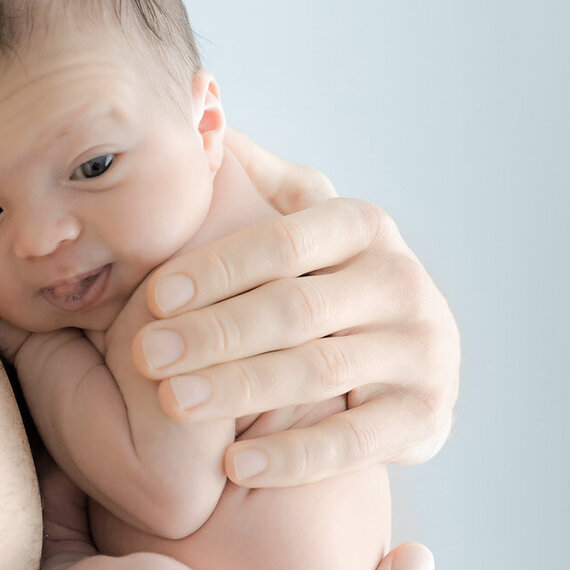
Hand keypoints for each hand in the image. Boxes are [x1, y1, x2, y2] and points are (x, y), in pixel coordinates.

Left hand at [130, 131, 459, 487]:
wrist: (404, 362)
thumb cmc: (318, 282)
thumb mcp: (296, 221)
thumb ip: (248, 176)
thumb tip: (195, 102)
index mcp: (363, 226)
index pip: (284, 242)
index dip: (217, 267)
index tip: (152, 294)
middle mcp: (401, 283)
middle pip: (296, 309)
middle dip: (214, 332)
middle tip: (142, 354)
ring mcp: (421, 352)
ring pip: (319, 373)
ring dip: (239, 389)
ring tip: (170, 403)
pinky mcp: (426, 418)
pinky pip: (353, 443)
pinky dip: (292, 456)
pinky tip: (233, 466)